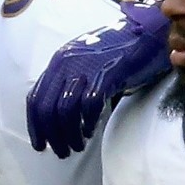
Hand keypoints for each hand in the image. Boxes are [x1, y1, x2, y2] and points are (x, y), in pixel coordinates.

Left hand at [27, 3, 171, 158]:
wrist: (149, 32)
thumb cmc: (119, 51)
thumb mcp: (85, 62)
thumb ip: (69, 82)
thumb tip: (58, 116)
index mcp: (59, 60)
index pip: (35, 99)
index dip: (35, 126)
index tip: (40, 144)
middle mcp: (67, 62)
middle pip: (47, 109)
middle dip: (52, 136)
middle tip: (61, 152)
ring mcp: (87, 67)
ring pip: (65, 111)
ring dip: (69, 135)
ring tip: (77, 146)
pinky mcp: (107, 73)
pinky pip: (89, 105)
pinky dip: (87, 122)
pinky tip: (90, 131)